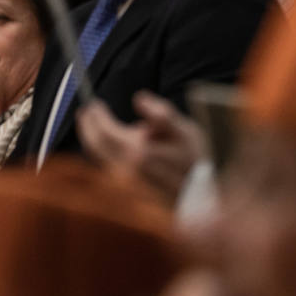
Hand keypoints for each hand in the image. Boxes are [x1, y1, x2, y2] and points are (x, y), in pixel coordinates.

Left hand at [74, 92, 204, 205]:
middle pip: (94, 146)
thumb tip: (139, 98)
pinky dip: (103, 154)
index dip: (96, 116)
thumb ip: (161, 112)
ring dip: (94, 140)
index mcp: (138, 153)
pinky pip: (108, 168)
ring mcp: (127, 183)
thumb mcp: (184, 130)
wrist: (207, 197)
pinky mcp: (129, 191)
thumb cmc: (197, 160)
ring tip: (96, 124)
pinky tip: (110, 145)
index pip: (104, 132)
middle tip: (87, 111)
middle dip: (88, 126)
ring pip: (99, 159)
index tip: (94, 104)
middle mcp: (127, 170)